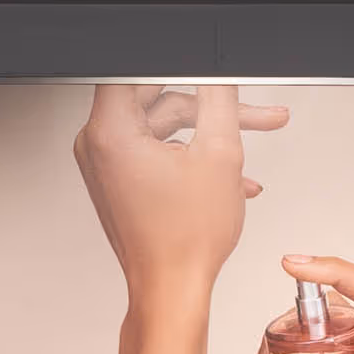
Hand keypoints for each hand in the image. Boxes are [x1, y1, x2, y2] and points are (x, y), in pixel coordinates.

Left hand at [72, 83, 289, 303]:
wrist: (173, 289)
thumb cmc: (184, 241)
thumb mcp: (219, 151)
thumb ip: (219, 97)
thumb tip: (217, 71)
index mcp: (112, 132)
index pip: (137, 70)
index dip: (176, 65)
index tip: (206, 68)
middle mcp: (100, 146)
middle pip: (158, 97)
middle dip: (211, 104)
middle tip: (253, 109)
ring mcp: (108, 164)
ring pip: (165, 126)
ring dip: (210, 133)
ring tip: (250, 145)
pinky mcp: (120, 179)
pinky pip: (159, 151)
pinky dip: (193, 156)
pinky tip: (230, 174)